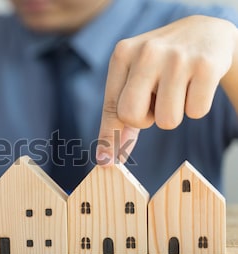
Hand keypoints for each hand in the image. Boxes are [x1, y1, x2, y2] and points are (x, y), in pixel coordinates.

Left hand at [96, 15, 237, 164]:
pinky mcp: (206, 65)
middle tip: (156, 102)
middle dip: (145, 120)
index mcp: (123, 54)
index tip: (105, 162)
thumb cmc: (161, 64)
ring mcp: (177, 58)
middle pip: (132, 116)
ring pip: (167, 121)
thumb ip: (119, 114)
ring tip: (177, 88)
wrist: (204, 31)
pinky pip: (195, 113)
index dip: (109, 137)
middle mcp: (147, 53)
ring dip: (173, 113)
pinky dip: (196, 106)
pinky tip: (196, 83)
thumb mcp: (134, 78)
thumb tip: (106, 159)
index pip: (112, 108)